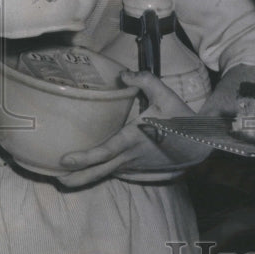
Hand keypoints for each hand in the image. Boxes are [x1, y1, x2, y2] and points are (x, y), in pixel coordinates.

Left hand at [56, 71, 208, 186]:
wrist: (198, 145)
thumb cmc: (180, 119)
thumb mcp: (165, 95)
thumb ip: (144, 80)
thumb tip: (123, 74)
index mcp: (133, 139)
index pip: (104, 151)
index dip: (84, 157)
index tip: (65, 159)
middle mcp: (130, 157)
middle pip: (98, 172)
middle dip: (76, 176)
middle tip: (56, 179)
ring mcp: (134, 167)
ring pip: (105, 175)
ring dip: (85, 178)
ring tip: (64, 179)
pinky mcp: (138, 170)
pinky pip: (115, 174)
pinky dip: (100, 175)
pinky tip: (88, 173)